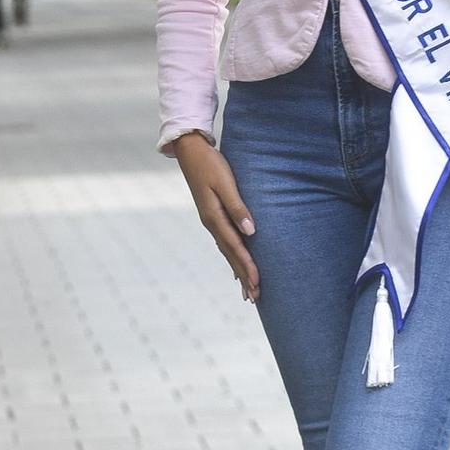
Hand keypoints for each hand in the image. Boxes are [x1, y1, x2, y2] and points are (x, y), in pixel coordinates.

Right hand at [172, 134, 259, 300]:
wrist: (190, 150)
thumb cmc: (210, 163)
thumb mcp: (225, 182)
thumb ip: (237, 207)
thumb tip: (250, 231)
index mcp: (214, 217)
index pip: (235, 247)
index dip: (247, 266)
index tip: (258, 283)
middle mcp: (211, 223)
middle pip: (230, 255)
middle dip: (244, 276)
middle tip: (255, 298)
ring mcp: (210, 220)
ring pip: (227, 251)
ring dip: (238, 271)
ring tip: (248, 290)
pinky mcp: (212, 215)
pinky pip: (224, 242)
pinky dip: (231, 257)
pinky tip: (236, 267)